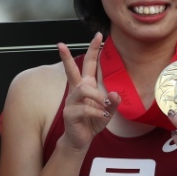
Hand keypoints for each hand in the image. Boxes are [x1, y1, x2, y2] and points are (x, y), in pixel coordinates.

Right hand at [58, 33, 119, 151]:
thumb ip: (113, 103)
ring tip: (105, 105)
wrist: (81, 140)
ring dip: (98, 96)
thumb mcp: (107, 112)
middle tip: (60, 44)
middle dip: (66, 57)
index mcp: (86, 86)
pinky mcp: (69, 113)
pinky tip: (101, 116)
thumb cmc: (93, 122)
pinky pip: (84, 108)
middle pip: (71, 70)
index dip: (93, 50)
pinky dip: (96, 111)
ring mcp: (71, 101)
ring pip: (83, 90)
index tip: (98, 35)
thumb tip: (116, 94)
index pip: (89, 65)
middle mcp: (77, 91)